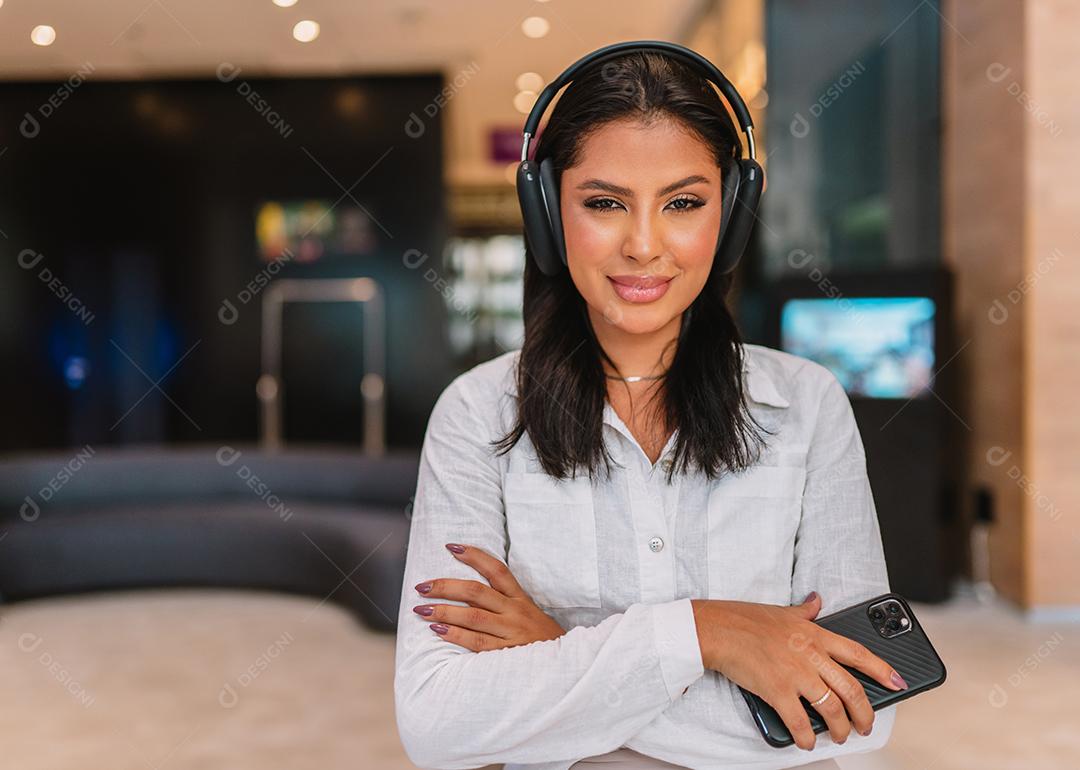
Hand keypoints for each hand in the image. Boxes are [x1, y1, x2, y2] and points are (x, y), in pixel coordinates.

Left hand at [412, 543, 565, 650]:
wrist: (568, 668)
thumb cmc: (542, 641)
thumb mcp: (529, 615)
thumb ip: (504, 603)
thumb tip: (467, 594)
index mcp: (521, 599)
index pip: (497, 570)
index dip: (474, 556)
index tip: (452, 548)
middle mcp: (515, 612)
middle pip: (476, 592)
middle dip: (445, 587)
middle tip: (422, 586)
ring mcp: (511, 633)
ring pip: (472, 616)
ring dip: (444, 611)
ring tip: (421, 609)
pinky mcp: (506, 655)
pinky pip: (476, 643)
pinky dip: (456, 635)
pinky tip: (438, 630)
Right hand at [691, 592, 907, 750]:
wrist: (716, 629)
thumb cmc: (744, 618)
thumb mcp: (782, 610)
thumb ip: (805, 610)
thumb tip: (817, 600)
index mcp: (814, 633)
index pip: (858, 653)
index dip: (882, 670)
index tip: (898, 682)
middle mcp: (810, 654)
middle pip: (851, 689)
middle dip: (864, 713)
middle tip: (865, 725)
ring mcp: (795, 673)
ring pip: (832, 709)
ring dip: (839, 729)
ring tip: (838, 736)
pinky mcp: (777, 690)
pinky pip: (800, 722)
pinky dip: (807, 737)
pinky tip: (807, 742)